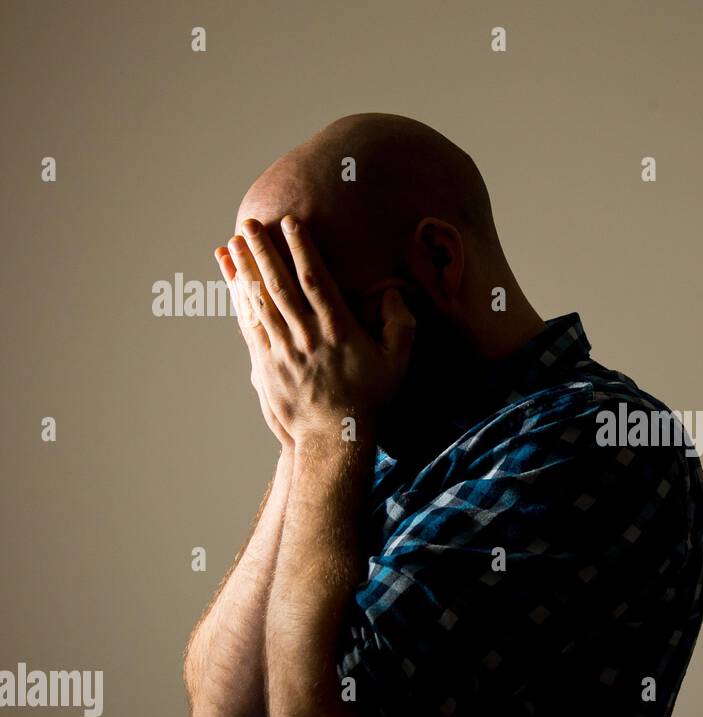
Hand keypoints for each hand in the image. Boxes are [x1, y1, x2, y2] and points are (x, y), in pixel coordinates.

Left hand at [223, 215, 415, 449]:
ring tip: (233, 242)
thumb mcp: (398, 363)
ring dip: (244, 269)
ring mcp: (282, 350)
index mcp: (339, 330)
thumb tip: (393, 295)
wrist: (334, 438)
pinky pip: (249, 324)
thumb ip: (401, 325)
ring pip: (259, 301)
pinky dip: (237, 298)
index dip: (302, 249)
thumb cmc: (370, 399)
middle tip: (250, 222)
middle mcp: (307, 336)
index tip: (291, 223)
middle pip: (279, 284)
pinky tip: (231, 280)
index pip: (316, 280)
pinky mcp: (265, 364)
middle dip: (264, 251)